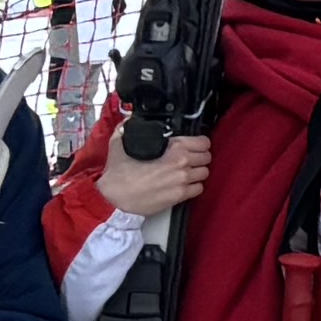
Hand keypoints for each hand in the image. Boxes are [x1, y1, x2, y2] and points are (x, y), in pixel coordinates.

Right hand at [94, 125, 212, 220]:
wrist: (113, 199)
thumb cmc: (117, 176)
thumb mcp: (119, 145)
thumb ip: (125, 129)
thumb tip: (128, 121)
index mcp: (174, 148)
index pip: (203, 142)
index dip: (199, 142)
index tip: (194, 145)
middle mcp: (182, 164)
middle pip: (206, 157)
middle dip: (200, 156)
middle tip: (190, 157)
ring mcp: (182, 181)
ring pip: (205, 173)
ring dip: (198, 171)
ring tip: (187, 170)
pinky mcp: (179, 196)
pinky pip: (198, 189)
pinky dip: (194, 186)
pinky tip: (184, 183)